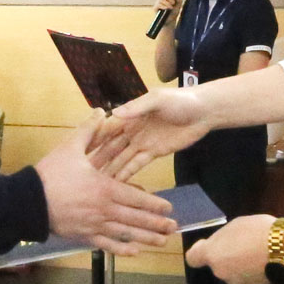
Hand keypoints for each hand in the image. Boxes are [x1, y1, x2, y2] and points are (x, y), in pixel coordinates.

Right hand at [32, 123, 177, 253]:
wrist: (28, 201)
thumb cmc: (50, 174)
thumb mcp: (70, 148)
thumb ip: (88, 130)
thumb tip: (101, 111)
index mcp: (104, 188)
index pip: (136, 198)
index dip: (154, 204)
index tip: (169, 207)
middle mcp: (104, 209)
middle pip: (136, 218)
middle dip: (156, 224)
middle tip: (173, 228)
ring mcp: (95, 225)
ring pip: (125, 234)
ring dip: (146, 239)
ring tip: (161, 242)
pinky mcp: (84, 236)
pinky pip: (106, 244)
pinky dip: (121, 249)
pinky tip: (134, 252)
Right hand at [89, 87, 212, 181]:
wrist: (204, 110)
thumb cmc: (180, 100)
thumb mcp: (157, 99)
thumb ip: (137, 107)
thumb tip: (113, 113)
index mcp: (130, 115)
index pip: (107, 129)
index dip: (94, 140)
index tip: (79, 152)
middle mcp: (132, 130)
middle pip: (111, 146)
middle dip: (98, 158)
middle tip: (82, 174)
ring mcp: (142, 142)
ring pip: (121, 158)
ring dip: (110, 169)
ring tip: (95, 184)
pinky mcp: (153, 153)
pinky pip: (137, 164)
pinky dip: (127, 173)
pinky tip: (116, 184)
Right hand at [155, 0, 185, 14]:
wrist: (170, 21)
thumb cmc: (174, 12)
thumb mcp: (179, 6)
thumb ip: (179, 0)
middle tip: (173, 3)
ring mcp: (158, 2)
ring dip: (167, 3)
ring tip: (171, 7)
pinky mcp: (155, 7)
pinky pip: (159, 4)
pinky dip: (164, 6)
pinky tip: (166, 9)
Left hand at [185, 214, 275, 283]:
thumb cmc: (257, 231)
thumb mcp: (235, 226)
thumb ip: (222, 238)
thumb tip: (219, 246)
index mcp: (212, 254)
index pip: (193, 258)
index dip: (199, 252)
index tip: (209, 246)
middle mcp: (220, 272)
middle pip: (217, 265)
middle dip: (226, 257)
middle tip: (242, 244)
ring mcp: (236, 282)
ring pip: (233, 272)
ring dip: (240, 266)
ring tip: (256, 253)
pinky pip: (246, 278)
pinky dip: (251, 272)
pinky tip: (264, 262)